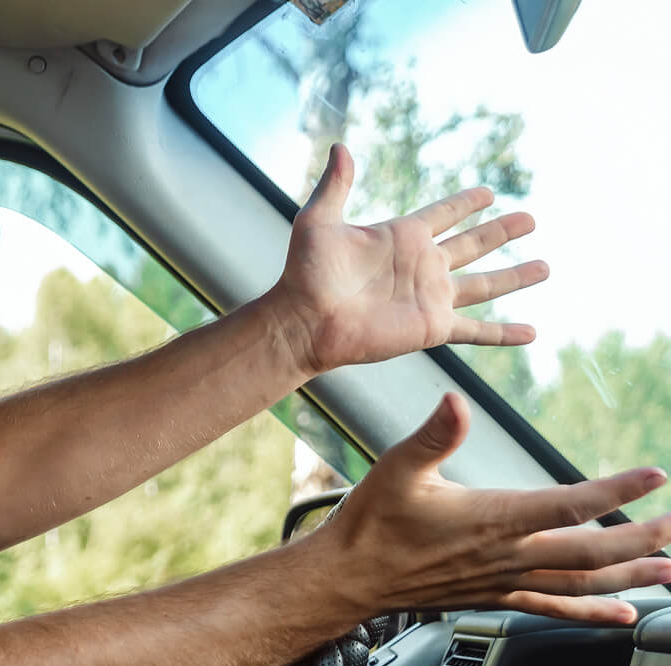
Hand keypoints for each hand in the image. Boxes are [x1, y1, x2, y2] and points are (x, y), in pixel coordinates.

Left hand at [272, 143, 547, 373]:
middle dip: (501, 232)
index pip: (444, 214)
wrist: (306, 320)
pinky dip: (505, 333)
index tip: (488, 193)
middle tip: (531, 218)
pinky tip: (532, 333)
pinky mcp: (433, 326)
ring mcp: (431, 297)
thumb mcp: (319, 221)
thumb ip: (335, 185)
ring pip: (484, 284)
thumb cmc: (307, 273)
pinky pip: (477, 330)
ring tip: (546, 267)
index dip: (465, 203)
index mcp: (402, 236)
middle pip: (473, 244)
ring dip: (515, 277)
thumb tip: (340, 145)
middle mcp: (423, 265)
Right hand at [320, 394, 670, 623]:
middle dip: (641, 541)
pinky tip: (621, 613)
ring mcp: (503, 580)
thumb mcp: (397, 468)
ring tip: (668, 572)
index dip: (616, 492)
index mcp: (491, 519)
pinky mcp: (493, 596)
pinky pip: (552, 607)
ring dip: (630, 578)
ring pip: (580, 584)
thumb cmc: (370, 524)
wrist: (347, 578)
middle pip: (590, 553)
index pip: (568, 506)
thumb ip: (434, 435)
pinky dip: (592, 611)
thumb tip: (455, 402)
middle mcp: (505, 555)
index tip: (653, 475)